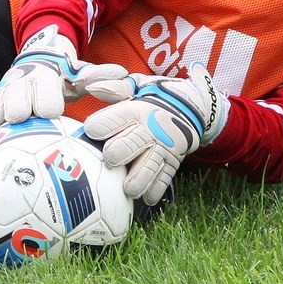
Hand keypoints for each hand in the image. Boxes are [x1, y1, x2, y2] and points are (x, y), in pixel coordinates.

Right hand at [0, 25, 129, 140]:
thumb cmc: (63, 76)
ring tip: (2, 151)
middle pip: (16, 106)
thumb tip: (123, 77)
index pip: (44, 95)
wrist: (34, 62)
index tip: (53, 114)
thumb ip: (102, 77)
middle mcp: (18, 87)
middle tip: (27, 127)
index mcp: (43, 78)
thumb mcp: (81, 73)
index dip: (47, 104)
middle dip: (22, 116)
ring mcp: (1, 98)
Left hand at [83, 63, 229, 205]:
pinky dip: (155, 190)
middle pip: (130, 144)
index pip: (115, 119)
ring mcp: (163, 148)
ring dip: (137, 180)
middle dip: (118, 152)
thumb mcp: (137, 85)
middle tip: (110, 159)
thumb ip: (114, 87)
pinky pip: (164, 179)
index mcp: (137, 110)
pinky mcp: (172, 162)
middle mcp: (150, 130)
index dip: (101, 126)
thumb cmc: (153, 96)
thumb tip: (91, 86)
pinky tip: (147, 197)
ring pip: (148, 167)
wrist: (191, 106)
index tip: (91, 131)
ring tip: (128, 189)